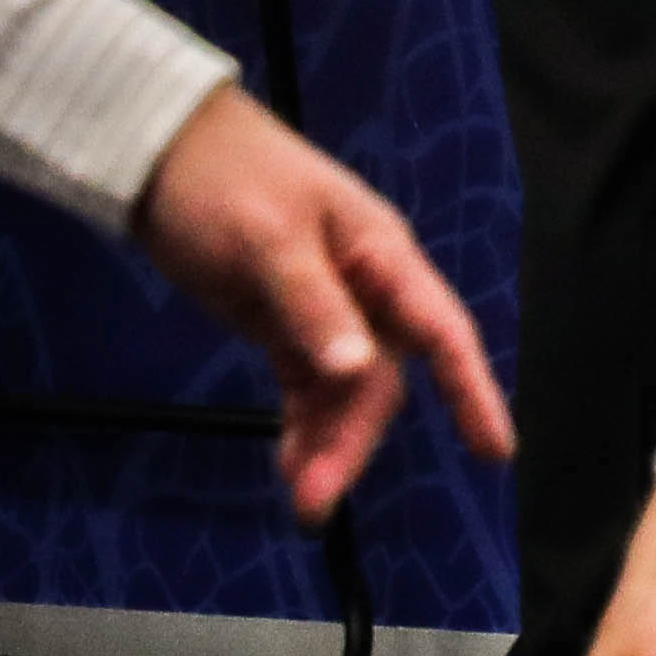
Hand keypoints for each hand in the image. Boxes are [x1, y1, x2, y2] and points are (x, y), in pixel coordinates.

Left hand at [128, 84, 509, 520]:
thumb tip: (357, 370)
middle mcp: (366, 289)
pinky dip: (302, 426)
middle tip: (314, 501)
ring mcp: (326, 310)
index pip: (441, 330)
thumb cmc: (225, 180)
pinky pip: (308, 388)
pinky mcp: (285, 326)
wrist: (161, 154)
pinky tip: (289, 464)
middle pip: (381, 379)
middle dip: (355, 440)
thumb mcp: (267, 237)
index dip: (472, 389)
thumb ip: (313, 304)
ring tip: (300, 502)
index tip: (494, 451)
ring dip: (327, 444)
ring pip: (346, 392)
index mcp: (379, 256)